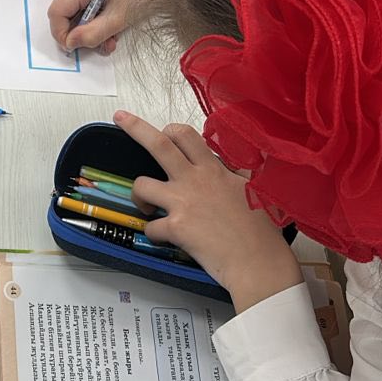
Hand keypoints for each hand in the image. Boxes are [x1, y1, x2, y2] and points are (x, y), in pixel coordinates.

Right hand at [48, 0, 149, 53]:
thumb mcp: (118, 20)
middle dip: (79, 33)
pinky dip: (89, 22)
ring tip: (110, 36)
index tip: (75, 48)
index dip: (62, 34)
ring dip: (87, 30)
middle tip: (102, 43)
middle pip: (62, 13)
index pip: (56, 12)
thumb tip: (70, 43)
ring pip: (69, 14)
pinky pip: (76, 9)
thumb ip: (92, 34)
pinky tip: (106, 26)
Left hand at [113, 111, 301, 307]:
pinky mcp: (176, 228)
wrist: (259, 262)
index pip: (187, 135)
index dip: (172, 130)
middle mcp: (195, 180)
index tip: (165, 132)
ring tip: (145, 205)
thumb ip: (235, 175)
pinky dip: (153, 233)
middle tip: (120, 118)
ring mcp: (182, 203)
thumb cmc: (262, 232)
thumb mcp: (253, 191)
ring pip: (141, 185)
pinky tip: (164, 238)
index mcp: (213, 169)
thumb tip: (230, 167)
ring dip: (137, 194)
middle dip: (135, 127)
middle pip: (158, 144)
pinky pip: (150, 226)